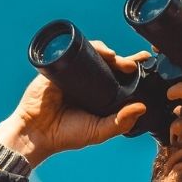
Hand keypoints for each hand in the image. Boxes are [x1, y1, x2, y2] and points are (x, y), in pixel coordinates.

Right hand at [0, 43, 148, 167]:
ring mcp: (72, 73)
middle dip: (122, 59)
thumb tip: (142, 107)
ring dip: (106, 51)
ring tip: (116, 57)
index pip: (118, 78)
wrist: (36, 133)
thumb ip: (120, 122)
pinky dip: (88, 47)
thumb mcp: (99, 131)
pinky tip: (99, 51)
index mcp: (98, 95)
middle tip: (131, 63)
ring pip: (92, 54)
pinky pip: (74, 51)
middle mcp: (86, 82)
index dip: (131, 69)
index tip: (145, 62)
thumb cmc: (66, 135)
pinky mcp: (57, 67)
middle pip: (107, 63)